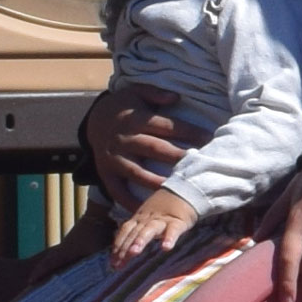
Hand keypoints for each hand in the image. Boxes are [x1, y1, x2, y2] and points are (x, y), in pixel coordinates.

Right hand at [83, 85, 195, 208]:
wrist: (94, 120)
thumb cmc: (124, 106)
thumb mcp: (135, 91)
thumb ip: (155, 93)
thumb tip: (175, 97)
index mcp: (136, 119)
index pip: (166, 126)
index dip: (187, 132)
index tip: (208, 139)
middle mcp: (125, 140)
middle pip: (154, 149)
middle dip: (177, 157)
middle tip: (198, 165)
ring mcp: (114, 158)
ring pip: (137, 173)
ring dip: (156, 182)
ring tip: (176, 190)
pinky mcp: (106, 173)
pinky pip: (116, 190)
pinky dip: (129, 202)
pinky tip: (145, 210)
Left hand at [115, 186, 198, 263]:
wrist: (184, 191)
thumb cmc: (165, 207)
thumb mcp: (147, 215)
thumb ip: (137, 228)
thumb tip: (123, 245)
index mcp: (140, 218)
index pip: (125, 231)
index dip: (117, 245)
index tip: (112, 262)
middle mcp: (148, 219)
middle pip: (134, 233)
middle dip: (124, 248)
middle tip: (117, 264)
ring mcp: (162, 220)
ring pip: (149, 230)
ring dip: (140, 240)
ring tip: (133, 253)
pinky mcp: (178, 222)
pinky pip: (173, 230)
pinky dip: (169, 238)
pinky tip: (165, 248)